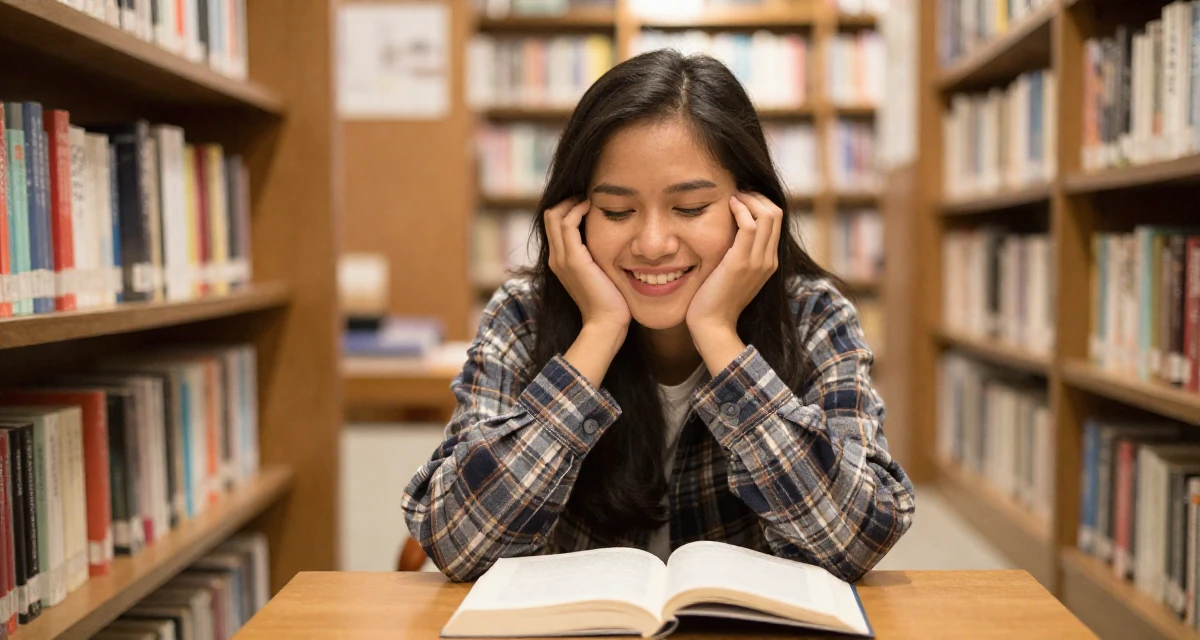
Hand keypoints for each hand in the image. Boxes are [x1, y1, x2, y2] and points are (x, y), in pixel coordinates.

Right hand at [545, 198, 629, 333]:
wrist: (606, 322)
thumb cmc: (609, 300)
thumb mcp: (599, 272)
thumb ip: (596, 256)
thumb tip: (609, 240)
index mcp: (560, 261)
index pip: (553, 224)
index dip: (567, 208)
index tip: (586, 201)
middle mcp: (556, 258)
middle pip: (550, 215)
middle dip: (567, 200)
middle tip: (587, 195)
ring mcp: (562, 259)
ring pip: (555, 216)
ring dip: (572, 202)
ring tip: (589, 198)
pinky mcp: (574, 260)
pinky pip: (567, 224)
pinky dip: (577, 210)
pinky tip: (592, 207)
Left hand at [686, 192, 781, 371]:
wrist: (711, 325)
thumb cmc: (714, 300)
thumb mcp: (731, 273)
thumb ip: (737, 254)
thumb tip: (729, 232)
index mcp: (769, 262)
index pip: (776, 221)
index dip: (760, 202)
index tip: (740, 197)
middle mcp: (769, 260)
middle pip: (776, 213)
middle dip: (756, 196)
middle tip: (736, 191)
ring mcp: (758, 261)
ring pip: (768, 215)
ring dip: (749, 199)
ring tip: (732, 196)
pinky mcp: (741, 262)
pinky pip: (749, 225)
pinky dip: (740, 210)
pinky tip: (727, 206)